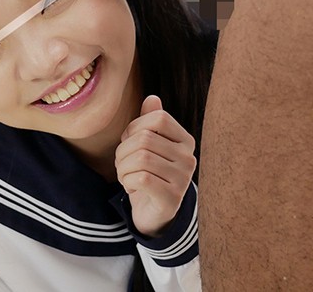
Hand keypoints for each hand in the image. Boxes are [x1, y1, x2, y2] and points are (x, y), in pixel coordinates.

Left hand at [115, 95, 197, 236]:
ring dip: (123, 168)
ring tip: (126, 176)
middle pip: (145, 139)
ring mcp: (183, 179)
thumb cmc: (150, 173)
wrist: (154, 213)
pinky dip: (128, 182)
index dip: (134, 127)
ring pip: (141, 159)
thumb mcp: (148, 146)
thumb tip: (152, 98)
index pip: (158, 118)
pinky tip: (132, 188)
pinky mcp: (172, 198)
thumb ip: (150, 122)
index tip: (129, 142)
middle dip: (123, 151)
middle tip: (123, 164)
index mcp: (185, 140)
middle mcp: (189, 158)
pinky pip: (141, 179)